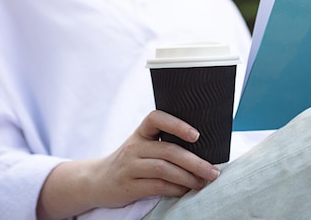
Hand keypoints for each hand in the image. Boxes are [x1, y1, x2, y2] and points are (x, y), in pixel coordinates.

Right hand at [92, 110, 220, 206]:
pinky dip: (175, 189)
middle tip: (213, 171)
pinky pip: (157, 186)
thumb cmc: (131, 161)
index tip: (196, 135)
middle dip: (195, 162)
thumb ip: (164, 143)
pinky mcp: (129, 186)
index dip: (177, 124)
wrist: (97, 181)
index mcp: (141, 132)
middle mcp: (134, 147)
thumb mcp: (142, 145)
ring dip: (188, 177)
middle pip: (169, 151)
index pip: (156, 118)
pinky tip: (185, 190)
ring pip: (164, 169)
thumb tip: (203, 150)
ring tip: (203, 182)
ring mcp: (130, 166)